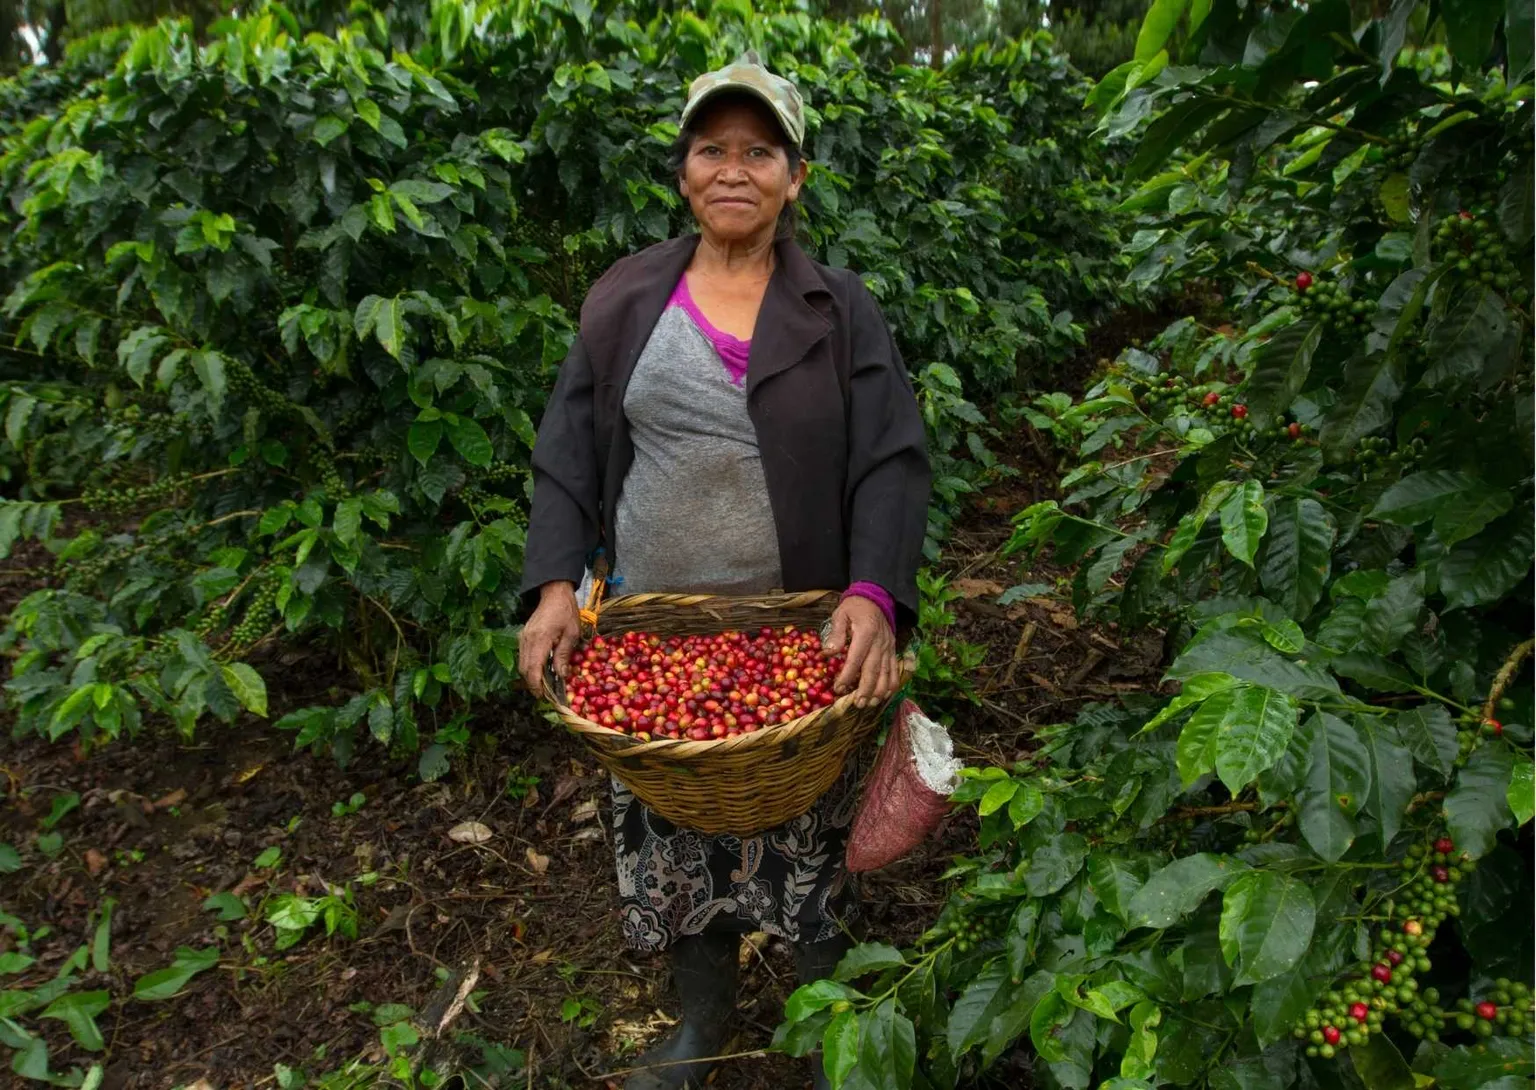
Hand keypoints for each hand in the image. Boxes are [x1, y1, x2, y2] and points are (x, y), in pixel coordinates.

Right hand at [518, 581, 580, 697]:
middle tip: (546, 694)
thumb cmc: (567, 612)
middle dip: (533, 684)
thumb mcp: (572, 633)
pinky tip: (541, 670)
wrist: (554, 594)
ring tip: (544, 684)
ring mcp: (523, 638)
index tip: (543, 696)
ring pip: (522, 664)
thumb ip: (564, 655)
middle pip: (524, 669)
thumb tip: (561, 676)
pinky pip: (523, 656)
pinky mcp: (523, 637)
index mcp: (540, 639)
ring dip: (531, 676)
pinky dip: (530, 666)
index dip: (536, 685)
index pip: (533, 668)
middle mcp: (527, 640)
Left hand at [823, 595, 898, 708]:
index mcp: (866, 633)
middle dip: (865, 689)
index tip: (839, 688)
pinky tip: (884, 695)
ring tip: (870, 704)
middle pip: (873, 670)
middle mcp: (880, 643)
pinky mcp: (893, 651)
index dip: (848, 675)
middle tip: (858, 704)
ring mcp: (888, 648)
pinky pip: (895, 670)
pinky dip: (891, 684)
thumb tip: (828, 653)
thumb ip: (836, 634)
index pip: (856, 658)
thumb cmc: (855, 608)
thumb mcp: (841, 614)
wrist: (876, 598)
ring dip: (879, 691)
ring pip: (886, 673)